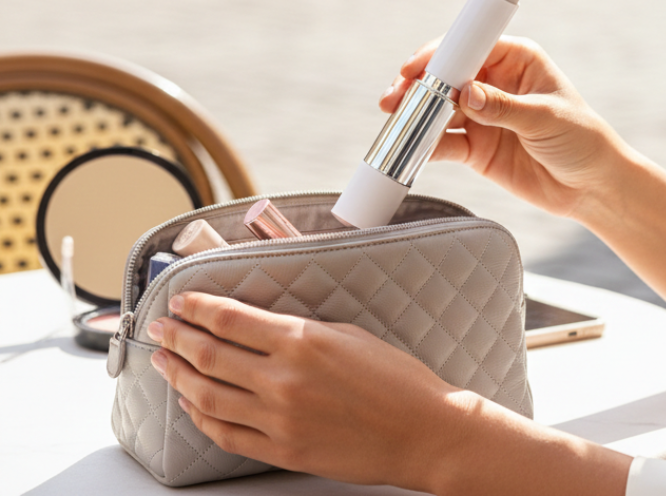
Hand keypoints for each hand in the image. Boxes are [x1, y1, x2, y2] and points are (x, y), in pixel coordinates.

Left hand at [147, 291, 469, 488]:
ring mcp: (278, 420)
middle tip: (160, 327)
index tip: (181, 299)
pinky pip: (226, 434)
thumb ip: (300, 331)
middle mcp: (282, 380)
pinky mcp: (282, 451)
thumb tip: (261, 327)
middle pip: (209, 356)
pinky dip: (201, 417)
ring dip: (178, 376)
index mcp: (302, 341)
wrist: (421, 430)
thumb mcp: (348, 334)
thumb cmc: (396, 378)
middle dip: (177, 337)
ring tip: (164, 362)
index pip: (231, 319)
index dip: (198, 308)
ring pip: (207, 396)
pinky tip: (192, 404)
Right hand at [379, 37, 630, 221]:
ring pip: (438, 109)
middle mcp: (494, 82)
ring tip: (394, 123)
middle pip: (446, 77)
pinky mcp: (476, 147)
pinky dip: (424, 146)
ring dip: (415, 116)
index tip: (415, 66)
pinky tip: (409, 150)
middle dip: (418, 86)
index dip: (441, 54)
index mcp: (516, 60)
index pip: (471, 46)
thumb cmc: (582, 140)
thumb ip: (504, 107)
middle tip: (394, 99)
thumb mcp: (546, 118)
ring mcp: (482, 115)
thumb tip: (466, 93)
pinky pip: (443, 143)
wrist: (593, 187)